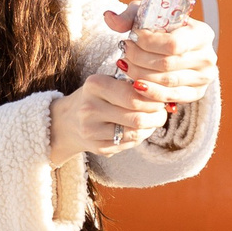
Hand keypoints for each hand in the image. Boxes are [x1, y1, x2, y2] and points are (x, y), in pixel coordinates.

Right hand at [50, 73, 167, 165]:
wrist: (68, 120)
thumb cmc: (98, 97)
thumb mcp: (109, 83)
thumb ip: (132, 86)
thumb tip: (162, 96)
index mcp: (94, 85)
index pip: (133, 96)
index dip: (153, 100)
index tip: (160, 99)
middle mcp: (89, 108)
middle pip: (136, 117)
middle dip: (156, 116)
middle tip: (162, 112)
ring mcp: (91, 130)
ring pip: (135, 134)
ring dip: (150, 128)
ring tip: (153, 121)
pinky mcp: (96, 147)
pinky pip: (128, 145)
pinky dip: (139, 138)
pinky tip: (139, 130)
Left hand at [102, 7, 216, 109]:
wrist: (172, 48)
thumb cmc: (160, 29)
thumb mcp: (147, 17)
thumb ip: (128, 17)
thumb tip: (109, 17)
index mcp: (202, 33)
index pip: (173, 44)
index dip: (148, 43)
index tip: (132, 37)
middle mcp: (208, 56)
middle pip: (167, 64)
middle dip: (139, 58)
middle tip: (124, 51)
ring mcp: (204, 77)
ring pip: (167, 81)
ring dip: (141, 74)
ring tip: (126, 64)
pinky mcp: (196, 93)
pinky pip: (171, 97)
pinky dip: (150, 92)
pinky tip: (135, 85)